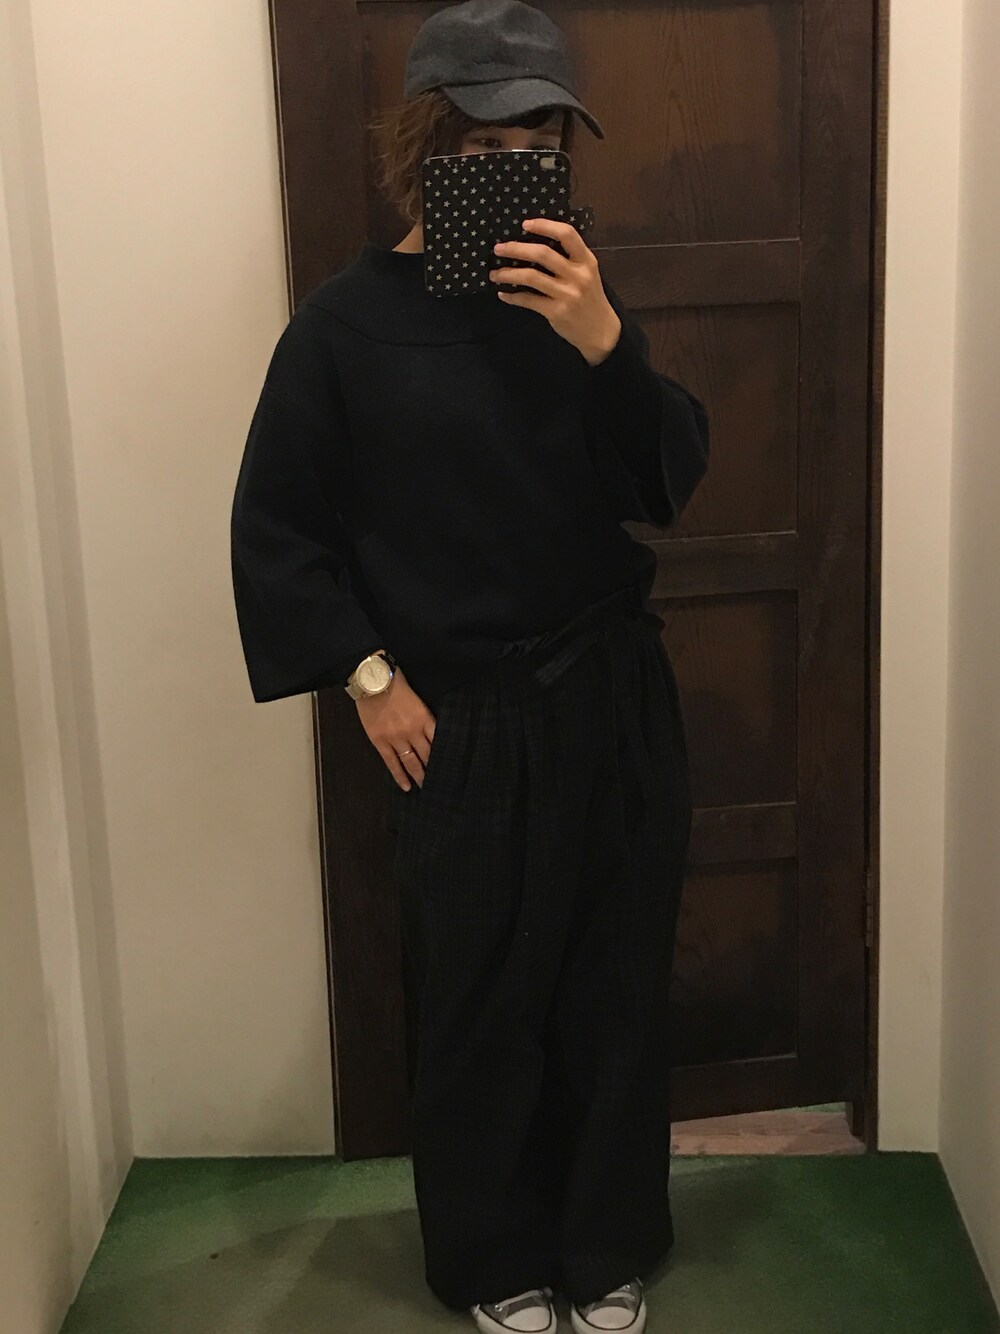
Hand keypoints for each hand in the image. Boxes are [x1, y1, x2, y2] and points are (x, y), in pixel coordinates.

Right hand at [355, 663, 435, 791]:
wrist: (372, 681)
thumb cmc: (396, 685)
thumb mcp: (418, 700)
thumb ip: (425, 717)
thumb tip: (432, 734)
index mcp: (424, 718)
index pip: (438, 742)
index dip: (444, 755)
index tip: (451, 766)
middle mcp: (412, 731)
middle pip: (427, 755)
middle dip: (434, 769)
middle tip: (442, 782)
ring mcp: (396, 738)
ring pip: (411, 762)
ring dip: (419, 776)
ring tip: (426, 787)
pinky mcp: (380, 742)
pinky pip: (392, 763)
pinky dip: (399, 776)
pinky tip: (406, 786)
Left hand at [488, 217, 622, 365]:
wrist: (601, 332)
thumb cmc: (590, 299)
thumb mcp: (588, 273)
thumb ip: (570, 259)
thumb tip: (535, 244)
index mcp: (586, 261)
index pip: (566, 234)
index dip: (544, 226)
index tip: (524, 224)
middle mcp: (577, 275)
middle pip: (542, 254)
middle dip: (516, 248)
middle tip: (499, 249)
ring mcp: (567, 294)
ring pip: (531, 277)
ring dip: (508, 273)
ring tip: (494, 274)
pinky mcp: (556, 312)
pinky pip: (528, 300)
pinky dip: (513, 297)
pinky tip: (503, 294)